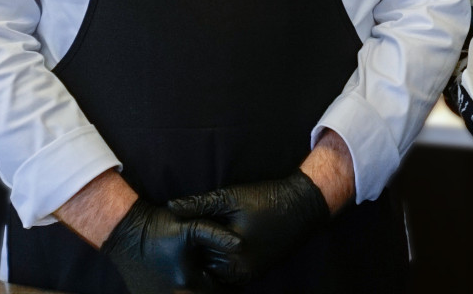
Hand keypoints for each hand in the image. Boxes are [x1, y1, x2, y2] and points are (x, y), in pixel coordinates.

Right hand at [101, 198, 238, 293]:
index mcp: (189, 283)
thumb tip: (241, 245)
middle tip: (217, 279)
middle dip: (213, 289)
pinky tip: (182, 279)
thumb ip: (218, 236)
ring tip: (201, 278)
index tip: (231, 276)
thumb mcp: (191, 227)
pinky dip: (181, 291)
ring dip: (197, 290)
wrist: (125, 233)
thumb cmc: (159, 227)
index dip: (229, 287)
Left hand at [167, 171, 329, 284]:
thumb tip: (170, 206)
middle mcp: (240, 271)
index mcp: (231, 254)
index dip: (184, 239)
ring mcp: (249, 275)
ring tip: (202, 237)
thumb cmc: (265, 199)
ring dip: (208, 256)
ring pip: (215, 270)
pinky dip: (221, 260)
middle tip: (185, 233)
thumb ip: (199, 204)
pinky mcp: (255, 273)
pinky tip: (219, 243)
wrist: (302, 206)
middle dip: (194, 250)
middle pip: (204, 264)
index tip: (178, 225)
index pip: (193, 253)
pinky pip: (229, 272)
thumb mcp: (230, 197)